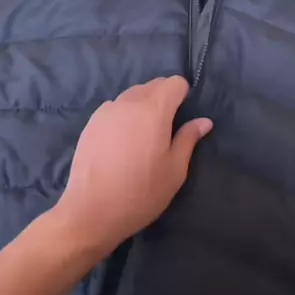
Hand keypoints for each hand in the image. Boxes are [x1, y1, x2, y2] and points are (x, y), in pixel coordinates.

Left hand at [54, 76, 211, 258]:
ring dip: (143, 105)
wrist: (91, 211)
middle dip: (164, 97)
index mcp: (153, 111)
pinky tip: (122, 142)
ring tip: (143, 135)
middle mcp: (128, 103)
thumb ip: (188, 139)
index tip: (183, 116)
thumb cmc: (141, 193)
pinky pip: (114, 108)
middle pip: (153, 85)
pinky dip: (124, 115)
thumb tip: (203, 121)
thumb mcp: (174, 171)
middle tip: (167, 128)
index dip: (183, 95)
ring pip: (132, 94)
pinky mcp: (91, 123)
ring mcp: (106, 111)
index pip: (175, 82)